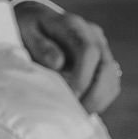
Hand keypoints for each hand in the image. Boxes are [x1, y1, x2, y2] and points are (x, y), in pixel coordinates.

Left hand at [15, 0, 122, 115]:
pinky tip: (80, 109)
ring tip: (76, 113)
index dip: (81, 77)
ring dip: (98, 100)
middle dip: (93, 95)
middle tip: (74, 112)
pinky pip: (110, 86)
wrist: (35, 25)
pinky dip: (99, 101)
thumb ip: (41, 47)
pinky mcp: (102, 63)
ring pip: (112, 79)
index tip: (69, 96)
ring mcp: (101, 48)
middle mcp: (93, 35)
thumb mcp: (25, 33)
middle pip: (107, 67)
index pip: (89, 51)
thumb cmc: (26, 30)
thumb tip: (58, 63)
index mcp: (73, 26)